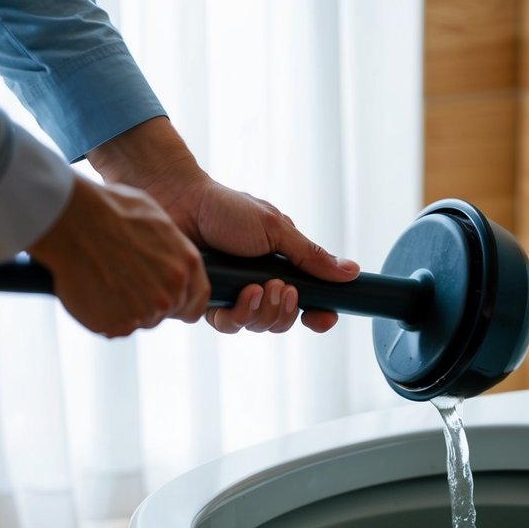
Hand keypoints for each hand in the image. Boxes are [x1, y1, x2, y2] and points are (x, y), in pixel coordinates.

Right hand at [27, 175, 208, 337]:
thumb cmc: (110, 210)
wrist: (72, 219)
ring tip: (103, 281)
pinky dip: (101, 315)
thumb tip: (171, 261)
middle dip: (149, 304)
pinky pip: (112, 327)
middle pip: (165, 313)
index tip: (169, 303)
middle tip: (124, 284)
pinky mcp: (115, 324)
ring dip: (124, 309)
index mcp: (186, 266)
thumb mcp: (158, 221)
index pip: (196, 303)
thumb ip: (172, 251)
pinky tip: (90, 290)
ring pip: (138, 321)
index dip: (182, 305)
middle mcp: (170, 293)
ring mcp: (143, 312)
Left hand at [87, 117, 358, 333]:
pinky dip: (238, 313)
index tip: (325, 317)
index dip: (319, 314)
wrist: (177, 201)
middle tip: (284, 291)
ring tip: (260, 288)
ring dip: (264, 312)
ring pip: (257, 326)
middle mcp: (257, 285)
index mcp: (279, 267)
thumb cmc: (225, 208)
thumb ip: (311, 256)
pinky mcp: (205, 303)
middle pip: (283, 321)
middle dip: (287, 311)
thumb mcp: (277, 229)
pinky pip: (227, 324)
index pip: (308, 301)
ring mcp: (231, 295)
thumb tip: (351, 272)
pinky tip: (242, 293)